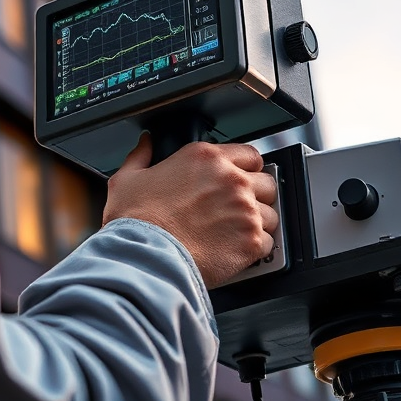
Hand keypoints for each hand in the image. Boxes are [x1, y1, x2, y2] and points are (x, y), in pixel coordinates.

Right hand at [103, 133, 277, 288]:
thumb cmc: (136, 222)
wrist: (144, 257)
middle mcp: (231, 179)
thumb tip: (146, 143)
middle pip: (267, 183)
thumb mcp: (127, 179)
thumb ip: (140, 156)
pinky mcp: (251, 240)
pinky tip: (238, 251)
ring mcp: (245, 210)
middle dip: (257, 195)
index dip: (246, 168)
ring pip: (272, 214)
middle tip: (239, 209)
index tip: (240, 179)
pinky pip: (269, 243)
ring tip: (238, 233)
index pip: (249, 154)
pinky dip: (257, 249)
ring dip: (259, 223)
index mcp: (206, 158)